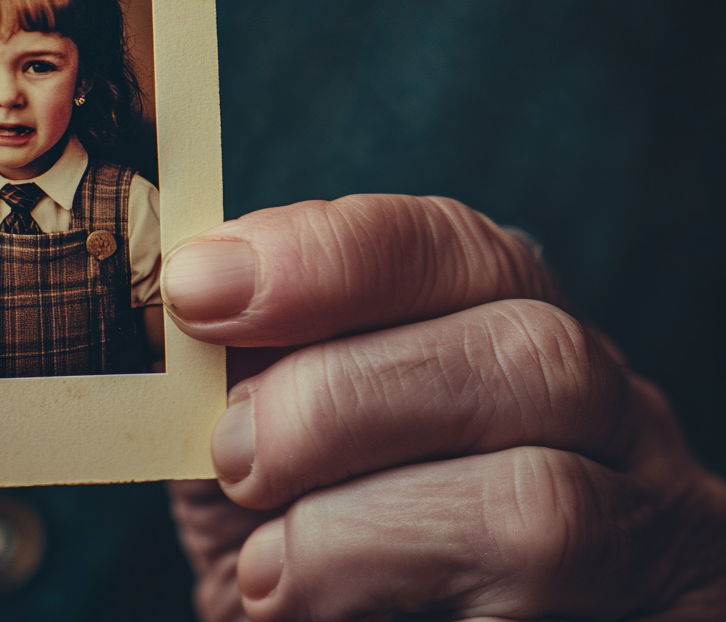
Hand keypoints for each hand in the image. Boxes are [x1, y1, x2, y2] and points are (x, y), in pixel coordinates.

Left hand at [164, 196, 725, 620]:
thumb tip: (179, 295)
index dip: (323, 258)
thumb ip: (247, 371)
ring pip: (541, 500)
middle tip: (233, 452)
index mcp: (502, 322)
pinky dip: (387, 595)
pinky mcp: (651, 612)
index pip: (450, 246)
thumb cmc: (340, 541)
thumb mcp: (282, 439)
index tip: (199, 289)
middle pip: (524, 352)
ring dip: (357, 525)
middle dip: (339, 397)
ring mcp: (641, 519)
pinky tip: (302, 606)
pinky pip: (541, 607)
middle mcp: (596, 405)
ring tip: (265, 561)